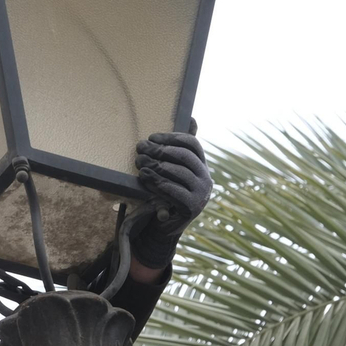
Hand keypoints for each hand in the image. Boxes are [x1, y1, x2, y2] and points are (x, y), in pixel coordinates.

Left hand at [133, 123, 211, 268]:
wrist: (164, 227)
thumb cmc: (165, 194)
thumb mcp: (170, 171)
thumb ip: (177, 150)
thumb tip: (192, 118)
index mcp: (201, 165)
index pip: (192, 144)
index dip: (171, 138)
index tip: (151, 137)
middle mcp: (205, 178)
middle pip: (184, 156)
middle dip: (160, 150)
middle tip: (140, 149)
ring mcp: (201, 194)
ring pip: (178, 172)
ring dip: (156, 165)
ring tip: (139, 163)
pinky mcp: (192, 208)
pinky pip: (173, 190)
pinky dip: (157, 182)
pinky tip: (144, 177)